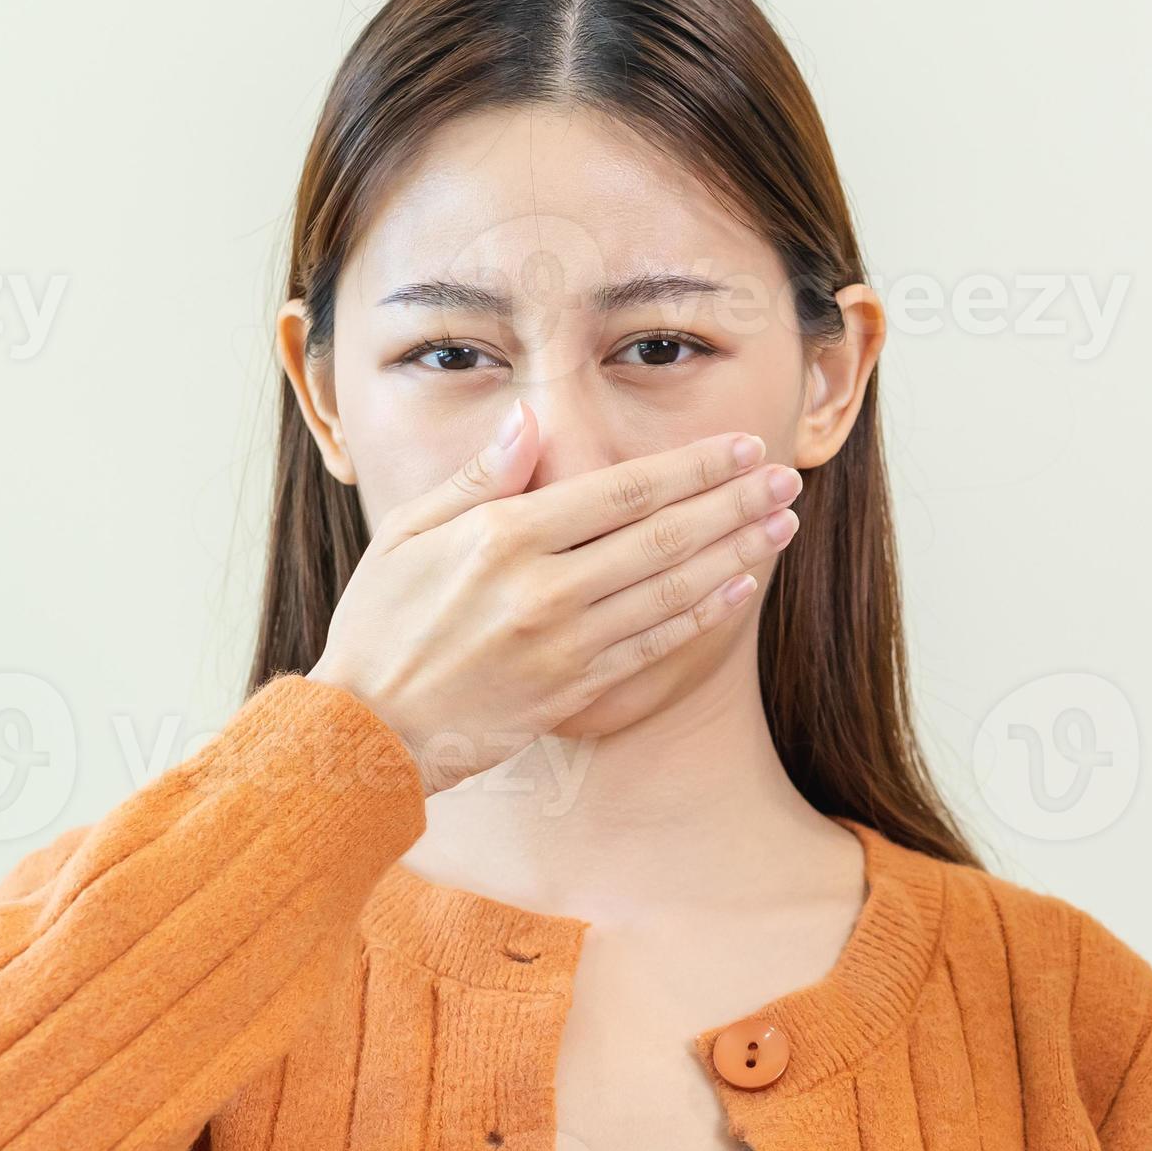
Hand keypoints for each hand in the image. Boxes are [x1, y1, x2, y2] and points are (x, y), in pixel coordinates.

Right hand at [308, 400, 800, 793]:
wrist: (365, 731)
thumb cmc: (379, 624)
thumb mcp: (407, 532)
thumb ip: (479, 476)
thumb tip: (533, 420)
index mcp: (502, 536)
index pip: (623, 490)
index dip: (693, 466)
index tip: (743, 446)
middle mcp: (542, 588)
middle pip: (663, 536)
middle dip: (734, 503)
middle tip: (786, 478)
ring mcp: (563, 646)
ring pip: (671, 592)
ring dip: (735, 554)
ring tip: (781, 527)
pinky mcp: (572, 693)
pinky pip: (652, 647)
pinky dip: (700, 618)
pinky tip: (737, 591)